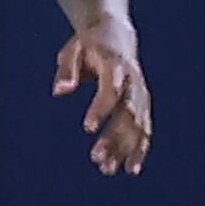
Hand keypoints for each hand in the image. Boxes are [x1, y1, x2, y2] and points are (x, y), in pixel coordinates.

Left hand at [52, 14, 151, 176]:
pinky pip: (144, 129)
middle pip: (128, 113)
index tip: (87, 128)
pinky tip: (130, 168)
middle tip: (96, 158)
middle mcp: (134, 82)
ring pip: (138, 126)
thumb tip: (59, 91)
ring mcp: (142, 95)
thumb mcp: (72, 50)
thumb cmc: (88, 45)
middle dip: (114, 137)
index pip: (111, 90)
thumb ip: (66, 70)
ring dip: (125, 149)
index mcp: (116, 66)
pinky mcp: (144, 105)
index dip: (101, 109)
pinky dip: (139, 149)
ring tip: (108, 169)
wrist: (116, 36)